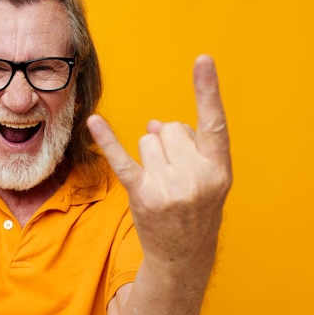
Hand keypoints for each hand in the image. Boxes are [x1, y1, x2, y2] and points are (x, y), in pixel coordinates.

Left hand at [87, 55, 231, 271]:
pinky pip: (122, 159)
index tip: (203, 59)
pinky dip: (107, 139)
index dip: (208, 89)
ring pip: (147, 140)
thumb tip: (153, 123)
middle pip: (169, 128)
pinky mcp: (142, 195)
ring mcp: (169, 187)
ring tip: (161, 180)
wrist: (184, 255)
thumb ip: (188, 145)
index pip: (214, 122)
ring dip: (149, 153)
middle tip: (174, 170)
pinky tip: (94, 121)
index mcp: (219, 168)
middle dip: (167, 142)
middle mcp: (196, 176)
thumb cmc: (196, 209)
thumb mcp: (207, 178)